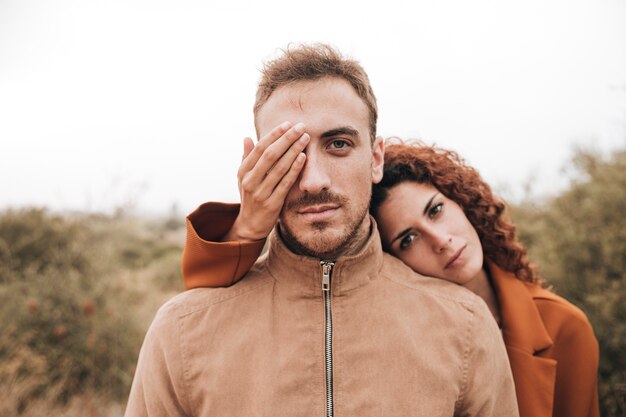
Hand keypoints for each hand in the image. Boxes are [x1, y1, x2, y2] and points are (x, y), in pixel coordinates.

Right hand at [223, 122, 308, 241]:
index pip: (260, 148)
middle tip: (301, 127)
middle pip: (270, 155)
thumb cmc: (250, 198)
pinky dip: (295, 169)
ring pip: (279, 167)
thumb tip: (247, 138)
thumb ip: (246, 158)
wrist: (249, 226)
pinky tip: (303, 157)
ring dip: (294, 150)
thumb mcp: (243, 178)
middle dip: (287, 139)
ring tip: (305, 138)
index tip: (287, 124)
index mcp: (244, 171)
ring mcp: (261, 193)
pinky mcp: (272, 203)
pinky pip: (285, 183)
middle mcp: (250, 181)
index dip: (274, 135)